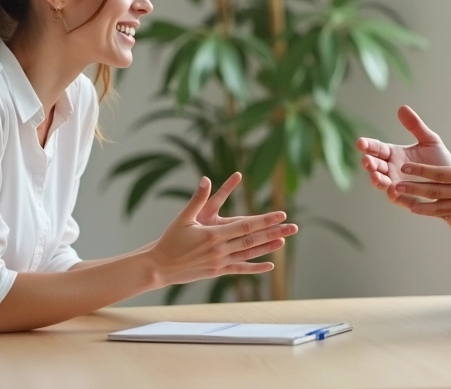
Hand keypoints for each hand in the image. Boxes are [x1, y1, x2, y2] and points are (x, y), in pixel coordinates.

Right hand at [150, 176, 297, 286]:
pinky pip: (240, 269)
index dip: (264, 220)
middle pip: (252, 240)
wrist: (159, 267)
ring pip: (249, 254)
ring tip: (284, 241)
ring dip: (268, 248)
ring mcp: (220, 262)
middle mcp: (220, 249)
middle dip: (273, 232)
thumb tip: (206, 179)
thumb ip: (198, 198)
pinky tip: (270, 265)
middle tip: (291, 226)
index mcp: (213, 234)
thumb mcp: (183, 217)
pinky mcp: (217, 272)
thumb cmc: (170, 240)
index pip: (245, 226)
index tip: (280, 214)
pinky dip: (255, 267)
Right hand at [356, 106, 450, 209]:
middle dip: (369, 163)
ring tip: (375, 175)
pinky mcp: (408, 198)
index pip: (377, 148)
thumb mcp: (430, 140)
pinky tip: (393, 189)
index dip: (368, 145)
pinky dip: (393, 194)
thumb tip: (402, 107)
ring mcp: (398, 184)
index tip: (360, 142)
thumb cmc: (440, 160)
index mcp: (394, 154)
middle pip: (376, 165)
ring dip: (377, 179)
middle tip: (366, 160)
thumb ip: (416, 126)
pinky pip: (397, 197)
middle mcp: (392, 170)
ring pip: (382, 182)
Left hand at [394, 134, 450, 220]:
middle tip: (393, 186)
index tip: (404, 167)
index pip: (440, 174)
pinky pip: (449, 214)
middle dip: (413, 188)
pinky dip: (433, 213)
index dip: (421, 170)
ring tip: (401, 201)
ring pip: (439, 206)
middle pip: (435, 191)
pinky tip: (422, 210)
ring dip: (419, 203)